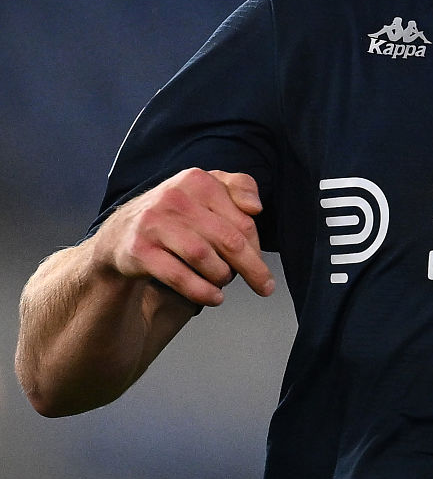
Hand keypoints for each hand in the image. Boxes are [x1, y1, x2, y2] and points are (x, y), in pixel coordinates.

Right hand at [93, 168, 272, 306]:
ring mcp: (154, 224)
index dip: (256, 246)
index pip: (243, 220)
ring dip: (223, 277)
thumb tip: (256, 208)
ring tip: (225, 283)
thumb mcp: (207, 189)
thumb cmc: (178, 213)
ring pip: (205, 258)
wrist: (121, 233)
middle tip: (265, 286)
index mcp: (197, 181)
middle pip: (228, 240)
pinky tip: (214, 297)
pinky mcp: (139, 250)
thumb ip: (240, 187)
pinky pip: (179, 276)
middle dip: (252, 268)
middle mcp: (175, 198)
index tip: (259, 261)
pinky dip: (201, 291)